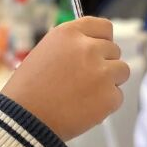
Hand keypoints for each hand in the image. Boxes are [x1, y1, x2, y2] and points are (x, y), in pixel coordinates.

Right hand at [1, 17, 129, 139]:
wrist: (24, 120)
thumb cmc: (28, 90)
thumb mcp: (45, 52)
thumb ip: (71, 47)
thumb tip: (94, 49)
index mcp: (69, 33)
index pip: (103, 27)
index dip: (102, 40)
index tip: (98, 51)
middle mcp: (88, 48)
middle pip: (114, 50)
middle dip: (104, 64)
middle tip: (84, 81)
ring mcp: (101, 72)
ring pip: (122, 71)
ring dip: (110, 82)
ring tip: (86, 94)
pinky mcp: (109, 96)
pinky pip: (118, 96)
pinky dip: (106, 104)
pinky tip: (85, 108)